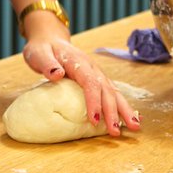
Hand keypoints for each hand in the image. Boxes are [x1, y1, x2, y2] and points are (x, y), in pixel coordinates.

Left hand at [21, 13, 140, 135]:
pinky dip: (121, 106)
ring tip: (134, 126)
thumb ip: (47, 64)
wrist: (49, 40)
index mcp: (79, 62)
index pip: (90, 83)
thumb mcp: (38, 54)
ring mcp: (97, 74)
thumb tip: (57, 74)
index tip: (93, 120)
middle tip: (115, 132)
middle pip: (107, 90)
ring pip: (114, 92)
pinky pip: (111, 93)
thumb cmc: (43, 49)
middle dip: (113, 112)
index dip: (94, 102)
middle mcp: (92, 68)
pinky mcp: (97, 80)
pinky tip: (129, 118)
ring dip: (124, 110)